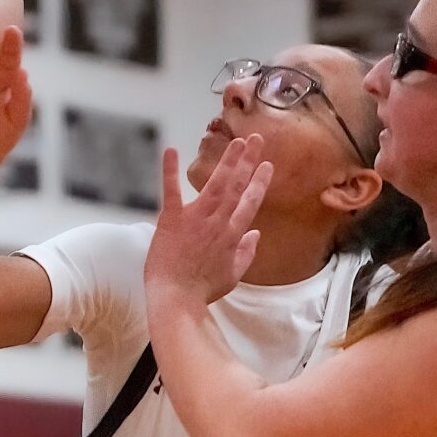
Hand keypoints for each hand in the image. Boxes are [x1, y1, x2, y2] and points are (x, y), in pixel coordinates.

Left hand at [144, 137, 270, 308]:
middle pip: (237, 186)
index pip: (250, 202)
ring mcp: (195, 219)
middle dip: (247, 161)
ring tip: (236, 141)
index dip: (259, 182)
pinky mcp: (171, 220)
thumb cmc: (202, 290)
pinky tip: (170, 150)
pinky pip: (171, 191)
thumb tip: (256, 234)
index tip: (267, 165)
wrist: (176, 298)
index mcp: (232, 235)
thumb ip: (246, 253)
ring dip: (227, 160)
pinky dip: (169, 171)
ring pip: (216, 184)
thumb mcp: (232, 275)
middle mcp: (218, 222)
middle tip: (255, 138)